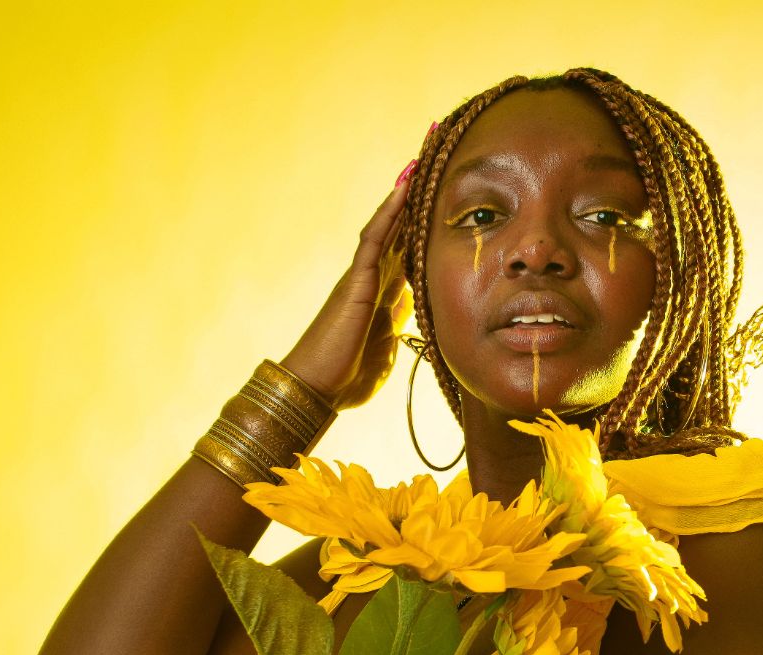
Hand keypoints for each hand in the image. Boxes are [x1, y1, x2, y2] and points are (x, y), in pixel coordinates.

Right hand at [281, 168, 416, 411]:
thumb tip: (418, 316)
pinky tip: (403, 189)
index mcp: (384, 295)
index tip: (445, 201)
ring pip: (386, 225)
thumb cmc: (348, 376)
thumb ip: (400, 328)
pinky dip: (389, 213)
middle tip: (434, 163)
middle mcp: (373, 278)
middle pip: (398, 229)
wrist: (318, 388)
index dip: (424, 227)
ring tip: (420, 159)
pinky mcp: (356, 281)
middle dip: (416, 200)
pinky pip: (373, 239)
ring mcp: (362, 276)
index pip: (407, 251)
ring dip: (403, 194)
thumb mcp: (387, 348)